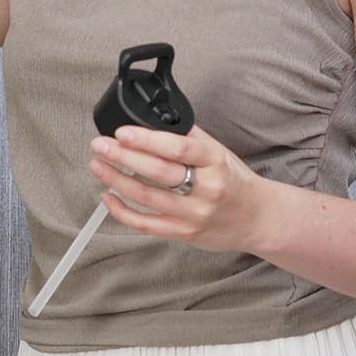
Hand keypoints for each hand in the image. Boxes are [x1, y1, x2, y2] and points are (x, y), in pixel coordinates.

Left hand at [87, 121, 269, 253]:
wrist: (258, 218)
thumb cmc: (234, 181)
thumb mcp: (219, 151)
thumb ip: (189, 137)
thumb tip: (152, 122)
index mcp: (215, 161)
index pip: (178, 148)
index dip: (146, 139)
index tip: (122, 132)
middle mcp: (206, 189)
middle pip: (158, 172)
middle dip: (123, 157)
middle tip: (100, 145)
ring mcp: (194, 214)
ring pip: (147, 198)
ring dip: (116, 180)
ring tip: (97, 165)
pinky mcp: (183, 233)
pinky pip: (146, 224)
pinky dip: (122, 211)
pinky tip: (107, 196)